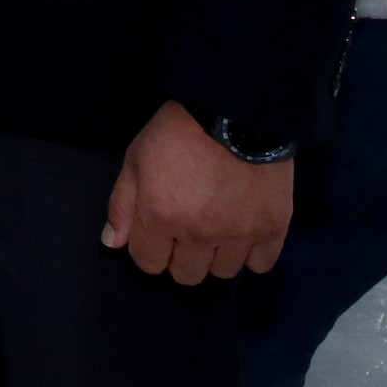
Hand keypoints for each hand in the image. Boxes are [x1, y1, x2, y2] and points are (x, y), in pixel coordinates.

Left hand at [101, 101, 292, 283]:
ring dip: (216, 257)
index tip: (156, 234)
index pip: (148, 263)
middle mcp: (199, 234)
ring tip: (216, 229)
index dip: (149, 250)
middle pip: (186, 275)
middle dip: (180, 257)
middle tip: (186, 231)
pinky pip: (261, 265)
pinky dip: (251, 254)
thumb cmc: (178, 132)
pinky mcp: (273, 228)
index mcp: (161, 216)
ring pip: (223, 273)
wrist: (234, 111)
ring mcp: (239, 234)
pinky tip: (242, 234)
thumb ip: (122, 205)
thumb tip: (113, 243)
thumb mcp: (135, 159)